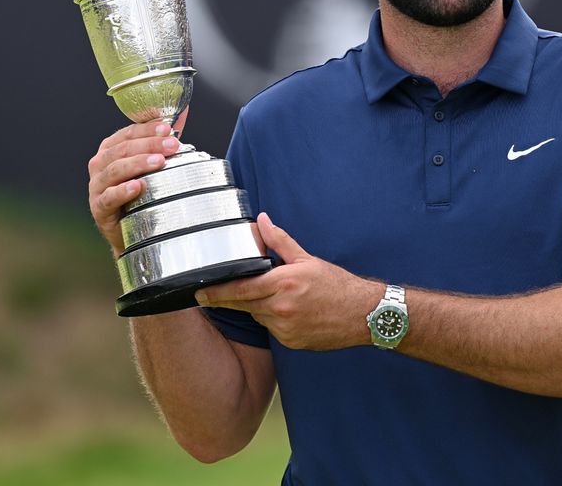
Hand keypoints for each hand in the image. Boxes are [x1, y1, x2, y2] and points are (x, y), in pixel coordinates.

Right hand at [87, 110, 186, 255]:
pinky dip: (122, 191)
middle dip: (149, 145)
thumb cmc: (141, 191)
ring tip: (159, 162)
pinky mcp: (98, 208)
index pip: (128, 133)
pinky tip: (138, 187)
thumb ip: (163, 138)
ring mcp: (97, 186)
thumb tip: (183, 111)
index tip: (168, 128)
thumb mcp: (152, 163)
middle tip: (172, 145)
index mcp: (110, 149)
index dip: (147, 129)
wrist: (131, 230)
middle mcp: (100, 165)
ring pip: (114, 170)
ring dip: (138, 164)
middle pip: (122, 150)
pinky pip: (108, 198)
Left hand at [196, 213, 383, 350]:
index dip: (216, 292)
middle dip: (227, 300)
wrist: (363, 314)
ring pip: (258, 316)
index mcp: (283, 283)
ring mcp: (285, 328)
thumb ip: (280, 241)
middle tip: (208, 297)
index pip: (240, 289)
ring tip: (268, 297)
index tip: (198, 293)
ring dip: (256, 307)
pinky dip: (272, 320)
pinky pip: (272, 329)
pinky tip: (286, 312)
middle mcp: (281, 307)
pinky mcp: (290, 342)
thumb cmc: (337, 285)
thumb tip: (262, 221)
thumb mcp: (308, 259)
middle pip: (243, 304)